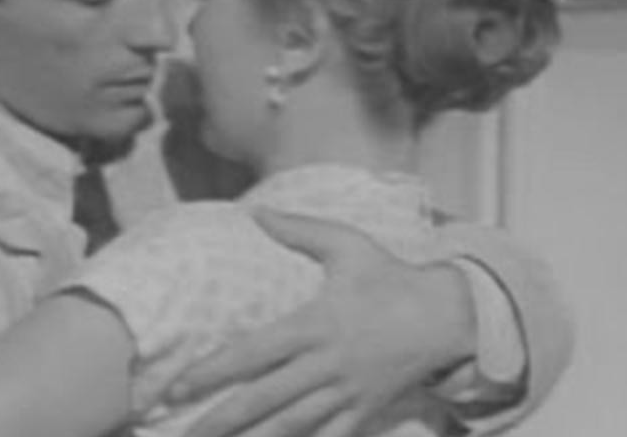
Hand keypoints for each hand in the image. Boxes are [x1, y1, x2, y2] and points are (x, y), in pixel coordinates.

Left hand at [172, 209, 476, 436]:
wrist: (448, 315)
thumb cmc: (391, 276)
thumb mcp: (348, 244)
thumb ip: (300, 230)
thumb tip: (255, 212)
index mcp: (318, 323)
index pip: (255, 352)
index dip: (214, 371)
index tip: (178, 386)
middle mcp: (328, 363)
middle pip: (267, 399)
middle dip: (222, 419)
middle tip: (185, 432)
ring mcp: (347, 392)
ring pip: (293, 426)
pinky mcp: (364, 411)